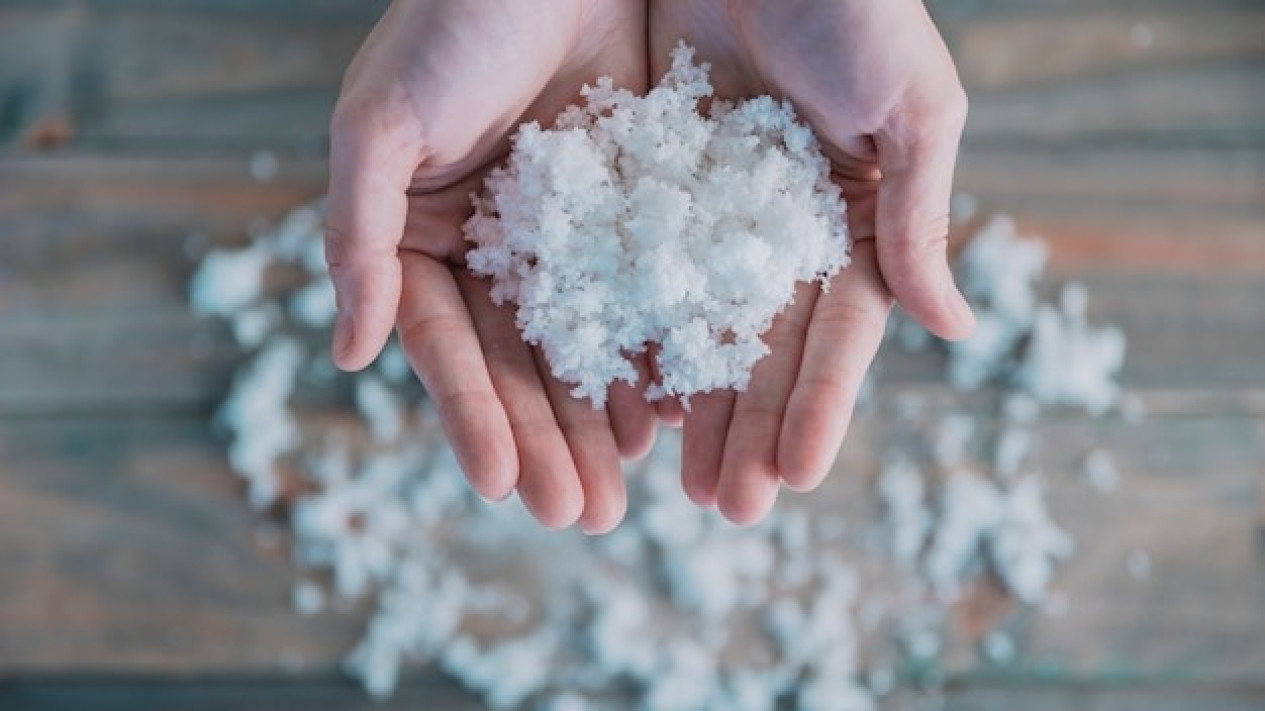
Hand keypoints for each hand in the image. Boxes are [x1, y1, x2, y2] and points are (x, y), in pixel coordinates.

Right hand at [327, 0, 652, 533]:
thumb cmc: (451, 21)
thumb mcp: (382, 122)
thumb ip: (358, 234)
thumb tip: (347, 354)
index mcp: (425, 236)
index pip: (448, 347)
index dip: (471, 416)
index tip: (498, 485)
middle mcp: (495, 249)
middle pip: (521, 364)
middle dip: (549, 441)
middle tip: (581, 515)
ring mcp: (566, 237)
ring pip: (585, 345)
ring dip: (603, 420)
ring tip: (627, 490)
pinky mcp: (633, 212)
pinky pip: (647, 295)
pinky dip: (658, 353)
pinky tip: (678, 410)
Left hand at [650, 0, 975, 522]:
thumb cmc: (856, 4)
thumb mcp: (910, 107)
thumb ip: (916, 217)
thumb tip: (956, 330)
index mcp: (850, 222)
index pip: (835, 334)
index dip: (816, 404)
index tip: (793, 475)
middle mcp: (777, 233)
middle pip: (760, 349)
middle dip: (745, 429)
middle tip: (723, 508)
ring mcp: (710, 213)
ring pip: (694, 327)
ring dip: (687, 406)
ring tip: (669, 481)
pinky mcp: (648, 183)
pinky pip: (633, 269)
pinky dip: (626, 331)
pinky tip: (613, 394)